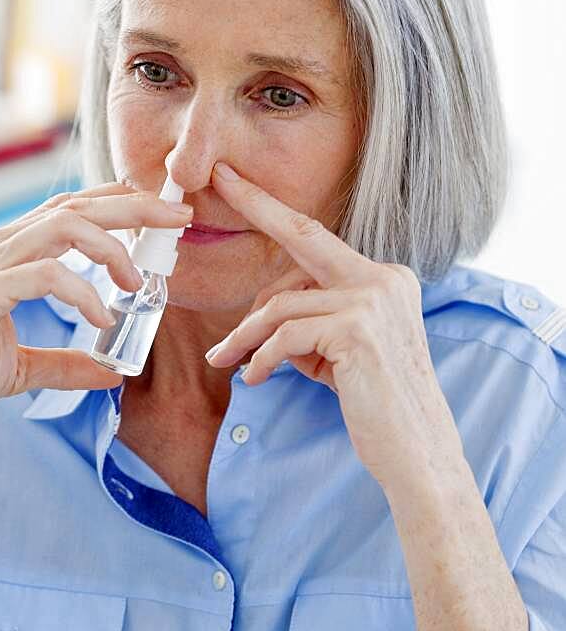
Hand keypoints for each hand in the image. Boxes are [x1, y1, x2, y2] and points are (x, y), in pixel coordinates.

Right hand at [0, 183, 193, 440]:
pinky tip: (102, 317)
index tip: (158, 210)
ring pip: (62, 227)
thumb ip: (67, 363)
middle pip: (75, 207)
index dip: (115, 202)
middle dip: (132, 207)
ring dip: (112, 247)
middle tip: (177, 217)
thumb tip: (112, 371)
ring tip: (139, 281)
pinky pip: (46, 275)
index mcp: (6, 252)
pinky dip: (82, 291)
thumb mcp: (24, 366)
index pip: (68, 209)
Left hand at [205, 161, 464, 492]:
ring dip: (245, 335)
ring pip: (282, 303)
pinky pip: (286, 335)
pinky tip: (254, 377)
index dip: (273, 205)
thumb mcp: (340, 350)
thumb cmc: (374, 403)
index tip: (235, 178)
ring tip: (225, 359)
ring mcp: (373, 301)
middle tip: (213, 183)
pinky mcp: (357, 331)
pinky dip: (262, 357)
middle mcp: (384, 278)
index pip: (319, 236)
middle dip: (256, 205)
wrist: (416, 452)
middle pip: (304, 235)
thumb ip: (312, 318)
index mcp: (384, 278)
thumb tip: (263, 314)